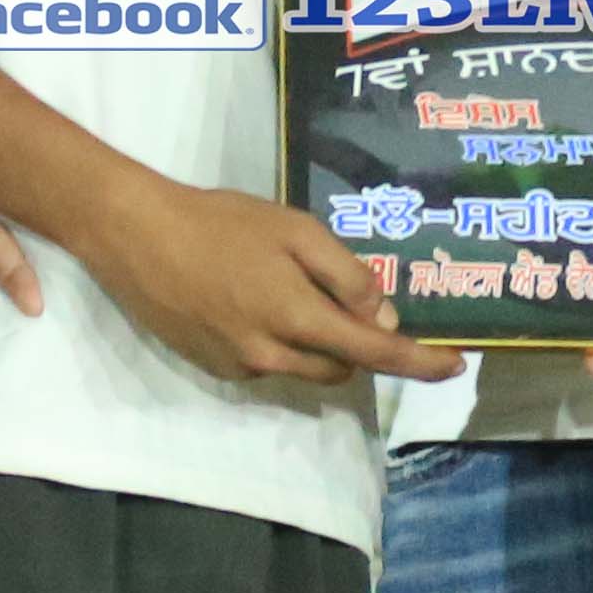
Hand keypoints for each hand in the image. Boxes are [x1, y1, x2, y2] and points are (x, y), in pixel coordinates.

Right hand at [73, 179, 465, 388]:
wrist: (136, 235)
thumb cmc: (220, 222)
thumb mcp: (294, 231)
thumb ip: (344, 275)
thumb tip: (382, 317)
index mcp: (297, 317)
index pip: (375, 353)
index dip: (419, 362)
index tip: (455, 365)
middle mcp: (271, 356)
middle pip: (342, 368)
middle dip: (360, 343)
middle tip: (350, 297)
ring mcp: (239, 367)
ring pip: (305, 369)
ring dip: (320, 344)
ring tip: (294, 288)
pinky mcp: (214, 367)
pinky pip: (269, 365)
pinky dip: (281, 342)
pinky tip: (254, 298)